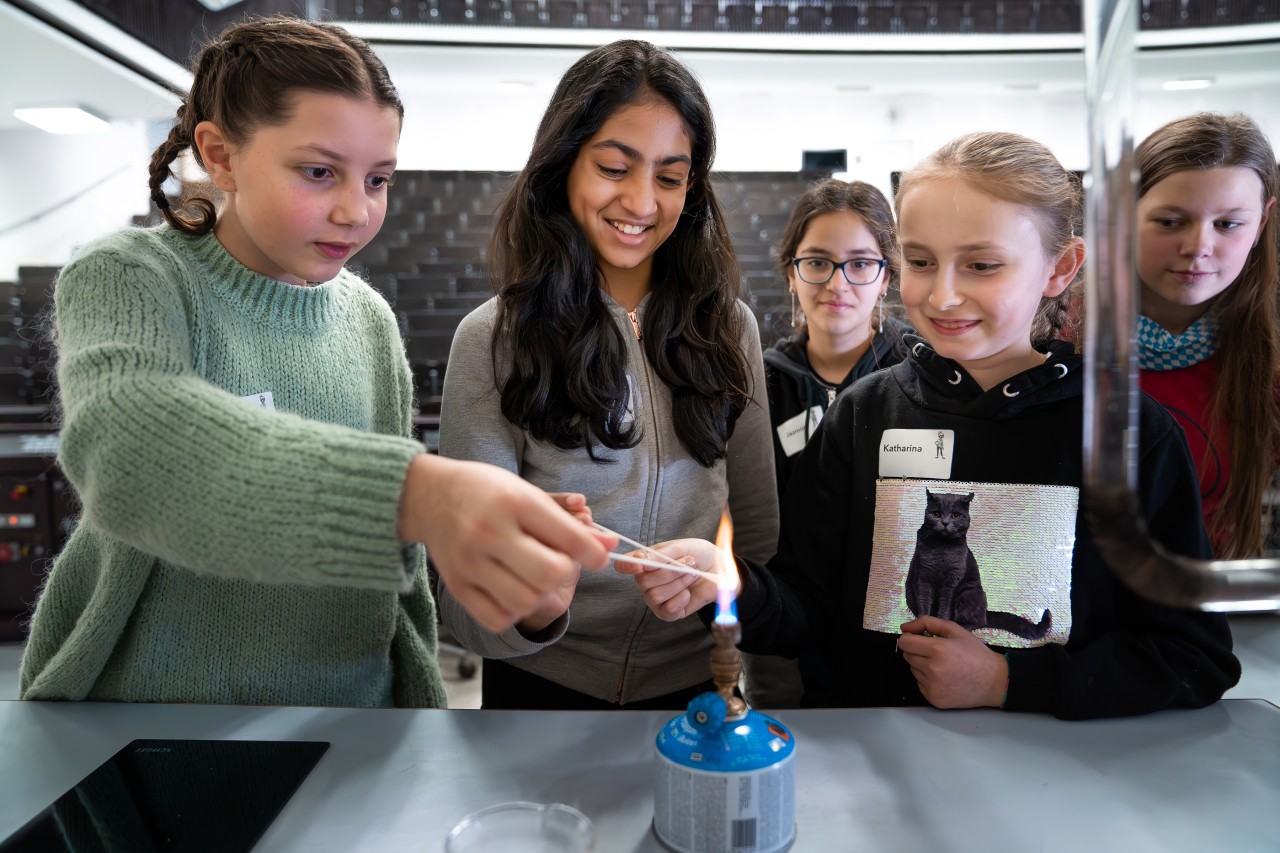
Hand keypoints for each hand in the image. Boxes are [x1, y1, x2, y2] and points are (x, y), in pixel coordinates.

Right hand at [399, 454, 616, 632]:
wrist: (429, 496)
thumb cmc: (487, 492)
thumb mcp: (528, 495)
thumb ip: (568, 523)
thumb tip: (610, 545)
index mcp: (514, 501)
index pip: (569, 537)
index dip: (595, 553)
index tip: (598, 556)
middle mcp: (490, 531)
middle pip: (548, 575)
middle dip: (566, 574)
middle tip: (560, 564)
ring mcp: (470, 562)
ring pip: (526, 601)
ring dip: (542, 595)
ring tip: (536, 578)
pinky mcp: (457, 585)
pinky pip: (498, 619)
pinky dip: (515, 612)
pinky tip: (514, 591)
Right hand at [614, 538, 730, 620]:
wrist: (721, 570)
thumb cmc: (698, 554)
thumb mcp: (679, 548)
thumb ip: (659, 556)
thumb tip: (638, 561)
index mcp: (645, 562)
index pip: (623, 565)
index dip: (626, 565)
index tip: (640, 563)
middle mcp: (646, 581)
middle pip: (642, 581)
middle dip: (669, 571)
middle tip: (688, 562)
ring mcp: (656, 599)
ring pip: (656, 595)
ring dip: (679, 583)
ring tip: (692, 574)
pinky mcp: (669, 613)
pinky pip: (667, 610)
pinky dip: (682, 599)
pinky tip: (689, 592)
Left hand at [896, 616, 1007, 708]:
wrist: (994, 682)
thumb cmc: (975, 654)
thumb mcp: (955, 630)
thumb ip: (927, 623)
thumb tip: (904, 627)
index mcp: (938, 650)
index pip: (905, 642)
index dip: (910, 638)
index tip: (918, 638)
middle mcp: (933, 669)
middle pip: (907, 656)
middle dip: (917, 651)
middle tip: (935, 652)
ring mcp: (933, 687)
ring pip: (913, 670)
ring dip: (922, 666)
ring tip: (943, 666)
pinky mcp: (934, 699)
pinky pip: (920, 684)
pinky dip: (927, 680)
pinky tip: (944, 678)